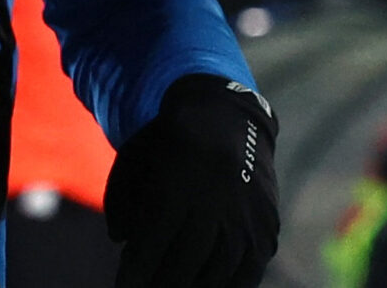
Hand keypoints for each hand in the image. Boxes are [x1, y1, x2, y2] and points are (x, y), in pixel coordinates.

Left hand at [104, 74, 278, 287]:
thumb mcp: (132, 161)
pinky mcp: (266, 229)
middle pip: (181, 270)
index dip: (134, 277)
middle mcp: (213, 206)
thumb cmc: (168, 145)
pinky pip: (247, 275)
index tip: (125, 287)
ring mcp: (245, 220)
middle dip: (159, 286)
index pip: (148, 251)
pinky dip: (226, 287)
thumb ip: (119, 204)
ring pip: (214, 278)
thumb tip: (122, 242)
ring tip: (175, 285)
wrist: (225, 115)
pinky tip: (208, 285)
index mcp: (175, 189)